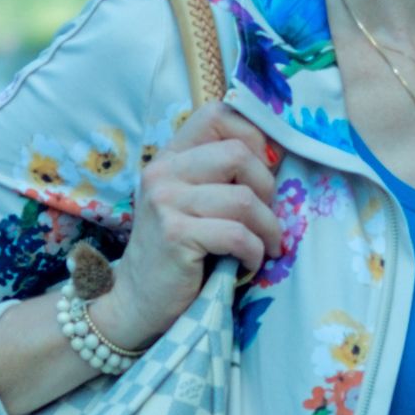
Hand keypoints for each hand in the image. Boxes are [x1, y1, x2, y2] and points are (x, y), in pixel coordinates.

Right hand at [89, 105, 280, 351]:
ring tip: (267, 245)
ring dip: (268, 228)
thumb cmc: (177, 251)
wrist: (136, 300)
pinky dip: (255, 252)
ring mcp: (166, 203)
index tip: (266, 168)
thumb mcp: (191, 202)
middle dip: (267, 187)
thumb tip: (277, 155)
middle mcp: (163, 172)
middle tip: (268, 217)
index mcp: (170, 157)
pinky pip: (237, 235)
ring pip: (244, 200)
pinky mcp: (175, 236)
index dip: (253, 135)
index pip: (217, 114)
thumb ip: (219, 175)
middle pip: (238, 154)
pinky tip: (250, 262)